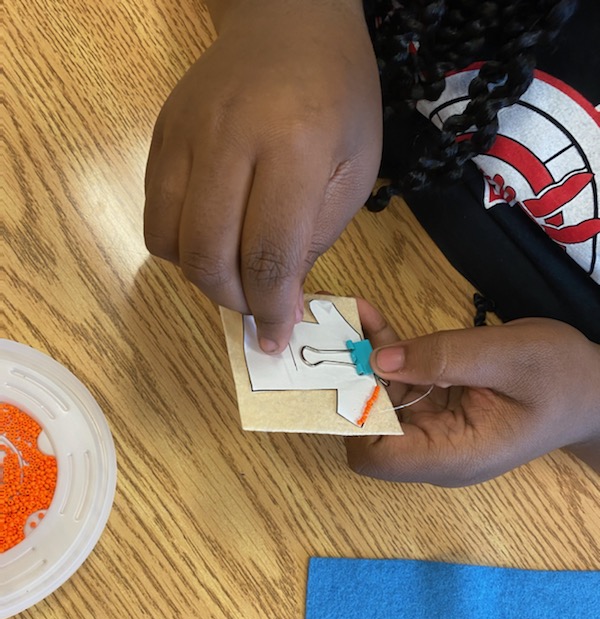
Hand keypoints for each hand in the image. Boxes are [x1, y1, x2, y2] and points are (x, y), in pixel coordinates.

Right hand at [144, 0, 381, 352]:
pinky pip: (154, 214)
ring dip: (202, 276)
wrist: (289, 20)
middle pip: (207, 254)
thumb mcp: (355, 169)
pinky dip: (179, 244)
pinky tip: (212, 236)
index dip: (271, 308)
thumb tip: (278, 299)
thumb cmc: (339, 97)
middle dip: (232, 300)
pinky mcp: (160, 135)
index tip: (277, 337)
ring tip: (235, 270)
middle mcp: (229, 139)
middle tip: (256, 307)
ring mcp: (185, 134)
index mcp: (293, 147)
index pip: (268, 254)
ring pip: (169, 240)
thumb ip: (315, 237)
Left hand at [346, 300, 599, 485]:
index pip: (377, 457)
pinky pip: (403, 383)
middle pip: (372, 429)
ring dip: (368, 361)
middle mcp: (437, 451)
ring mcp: (437, 431)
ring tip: (354, 315)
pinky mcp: (439, 409)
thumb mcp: (510, 356)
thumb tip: (380, 360)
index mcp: (454, 455)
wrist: (592, 389)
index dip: (354, 419)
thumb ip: (445, 358)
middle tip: (340, 330)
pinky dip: (389, 353)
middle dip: (354, 383)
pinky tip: (373, 318)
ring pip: (383, 401)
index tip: (352, 371)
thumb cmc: (562, 377)